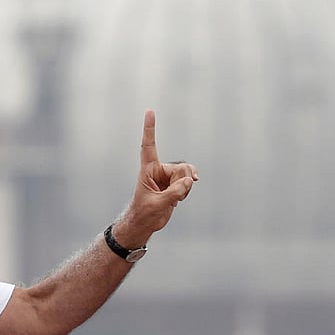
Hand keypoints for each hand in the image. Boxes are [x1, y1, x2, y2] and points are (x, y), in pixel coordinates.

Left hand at [118, 110, 197, 243]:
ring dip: (185, 188)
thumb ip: (175, 192)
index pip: (149, 145)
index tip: (150, 111)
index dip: (150, 128)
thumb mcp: (158, 203)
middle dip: (183, 182)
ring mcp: (168, 177)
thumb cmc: (144, 212)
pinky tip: (179, 199)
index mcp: (148, 169)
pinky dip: (187, 191)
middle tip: (175, 196)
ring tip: (175, 199)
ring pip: (186, 175)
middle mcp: (159, 169)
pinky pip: (188, 182)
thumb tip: (191, 180)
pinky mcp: (175, 184)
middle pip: (180, 168)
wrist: (145, 223)